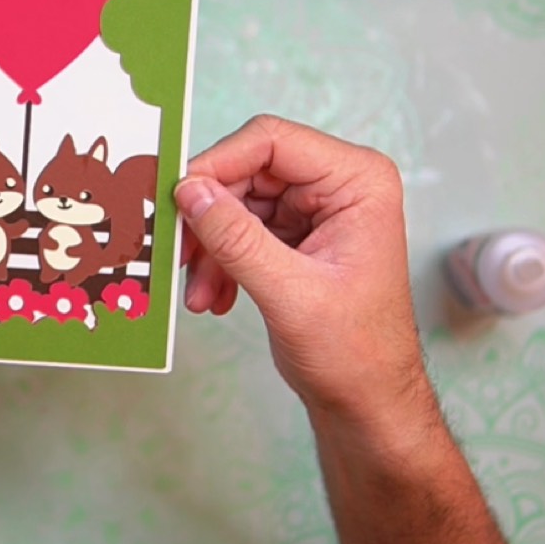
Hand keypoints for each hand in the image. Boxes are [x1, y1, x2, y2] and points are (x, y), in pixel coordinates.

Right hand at [174, 115, 427, 430]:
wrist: (367, 402)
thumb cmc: (356, 353)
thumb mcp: (289, 293)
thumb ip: (236, 237)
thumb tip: (189, 191)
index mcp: (358, 181)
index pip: (271, 142)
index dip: (218, 165)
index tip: (177, 199)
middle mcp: (339, 184)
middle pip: (247, 171)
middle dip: (209, 217)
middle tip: (178, 254)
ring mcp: (316, 209)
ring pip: (236, 203)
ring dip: (210, 247)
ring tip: (199, 292)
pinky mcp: (296, 234)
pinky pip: (240, 229)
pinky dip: (219, 260)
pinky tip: (214, 296)